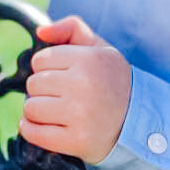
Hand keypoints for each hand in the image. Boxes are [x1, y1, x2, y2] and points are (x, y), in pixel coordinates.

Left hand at [20, 15, 131, 163]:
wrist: (139, 123)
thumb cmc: (113, 83)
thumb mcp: (100, 48)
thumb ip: (71, 29)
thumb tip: (41, 32)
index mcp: (88, 60)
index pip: (39, 60)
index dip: (48, 69)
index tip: (63, 77)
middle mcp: (83, 86)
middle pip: (33, 84)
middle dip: (43, 90)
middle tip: (63, 96)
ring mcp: (79, 115)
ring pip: (30, 108)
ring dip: (38, 111)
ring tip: (57, 112)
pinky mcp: (75, 140)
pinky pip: (33, 133)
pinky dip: (32, 130)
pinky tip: (46, 126)